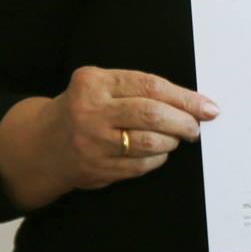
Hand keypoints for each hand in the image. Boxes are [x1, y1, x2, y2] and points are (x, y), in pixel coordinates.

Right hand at [0, 67, 219, 208]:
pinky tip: (157, 153)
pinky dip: (157, 159)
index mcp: (93, 82)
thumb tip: (193, 102)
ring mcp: (91, 143)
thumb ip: (139, 89)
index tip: (207, 106)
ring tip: (176, 137)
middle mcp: (89, 111)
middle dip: (183, 121)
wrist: (43, 146)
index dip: (185, 98)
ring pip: (149, 143)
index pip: (150, 86)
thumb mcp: (102, 86)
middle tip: (196, 126)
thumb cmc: (85, 109)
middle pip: (152, 115)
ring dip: (171, 141)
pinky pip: (140, 165)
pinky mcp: (96, 169)